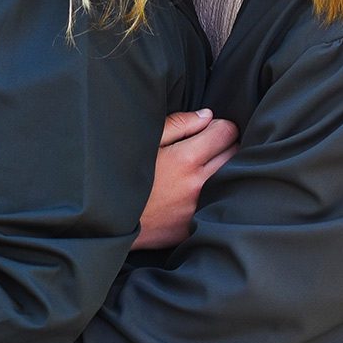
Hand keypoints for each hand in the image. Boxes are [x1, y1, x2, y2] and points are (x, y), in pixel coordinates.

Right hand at [136, 109, 237, 249]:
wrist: (107, 220)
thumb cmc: (123, 174)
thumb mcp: (145, 141)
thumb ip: (178, 125)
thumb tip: (207, 116)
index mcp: (185, 159)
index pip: (227, 131)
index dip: (218, 126)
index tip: (208, 131)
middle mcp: (198, 185)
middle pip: (235, 154)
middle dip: (224, 146)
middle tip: (206, 149)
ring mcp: (198, 209)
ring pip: (232, 180)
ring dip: (222, 170)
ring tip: (201, 170)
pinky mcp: (194, 227)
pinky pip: (217, 205)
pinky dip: (211, 196)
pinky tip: (192, 193)